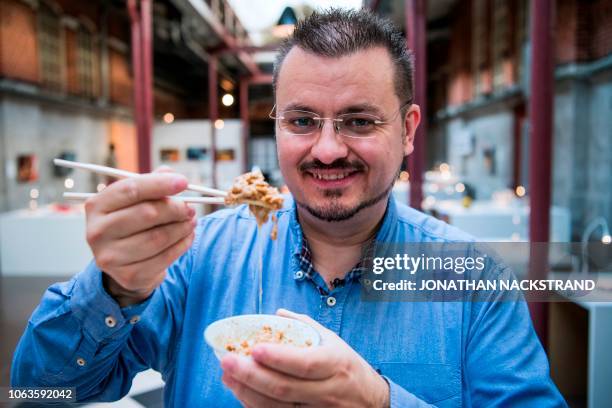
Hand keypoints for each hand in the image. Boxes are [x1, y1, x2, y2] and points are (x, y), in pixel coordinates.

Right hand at [85, 167, 195, 306]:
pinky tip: (188, 236)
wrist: (124, 264)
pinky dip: (182, 244)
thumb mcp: (135, 201)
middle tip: (190, 207)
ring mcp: (110, 257)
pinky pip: (164, 257)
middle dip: (175, 208)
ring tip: (191, 221)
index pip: (130, 189)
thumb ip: (151, 184)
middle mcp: (97, 231)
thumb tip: (170, 173)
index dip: (160, 184)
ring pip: (158, 237)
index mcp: (97, 206)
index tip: (184, 182)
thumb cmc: (132, 223)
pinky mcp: (129, 276)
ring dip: (182, 227)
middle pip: (147, 213)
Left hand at [221, 309, 389, 407]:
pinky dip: (256, 406)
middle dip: (251, 375)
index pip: (304, 363)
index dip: (278, 358)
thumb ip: (305, 327)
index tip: (254, 349)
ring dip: (247, 392)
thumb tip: (276, 314)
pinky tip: (241, 393)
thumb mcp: (334, 342)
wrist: (371, 402)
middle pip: (284, 388)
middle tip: (227, 361)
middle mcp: (327, 390)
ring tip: (227, 376)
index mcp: (334, 364)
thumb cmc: (347, 367)